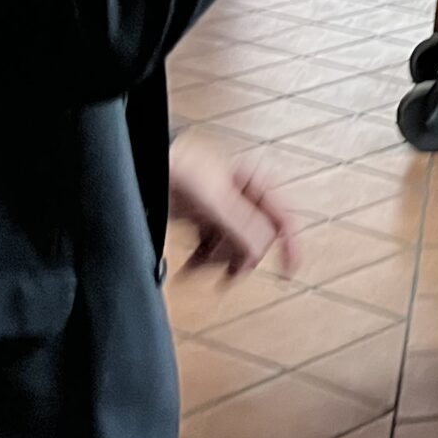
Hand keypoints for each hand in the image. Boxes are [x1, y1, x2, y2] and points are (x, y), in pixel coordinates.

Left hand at [167, 141, 301, 279]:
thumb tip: (258, 251)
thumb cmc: (179, 166)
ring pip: (234, 248)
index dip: (289, 246)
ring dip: (216, 262)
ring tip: (199, 266)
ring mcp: (225, 211)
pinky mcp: (206, 221)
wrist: (149, 166)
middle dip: (238, 256)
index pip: (284, 219)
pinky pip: (213, 248)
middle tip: (227, 270)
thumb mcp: (215, 199)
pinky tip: (192, 265)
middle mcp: (245, 197)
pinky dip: (202, 261)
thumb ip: (240, 225)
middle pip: (256, 240)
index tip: (287, 271)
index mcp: (258, 183)